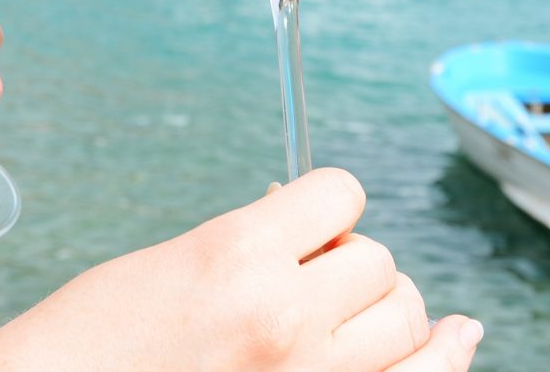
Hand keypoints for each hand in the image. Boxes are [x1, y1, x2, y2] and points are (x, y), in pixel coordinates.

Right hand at [0, 168, 480, 370]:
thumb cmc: (93, 339)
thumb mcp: (172, 262)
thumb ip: (255, 243)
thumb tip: (321, 229)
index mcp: (237, 253)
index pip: (340, 194)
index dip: (327, 205)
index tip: (312, 220)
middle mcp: (286, 315)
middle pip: (381, 260)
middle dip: (352, 262)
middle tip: (311, 279)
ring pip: (408, 318)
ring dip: (385, 310)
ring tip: (345, 318)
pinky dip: (442, 357)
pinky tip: (457, 336)